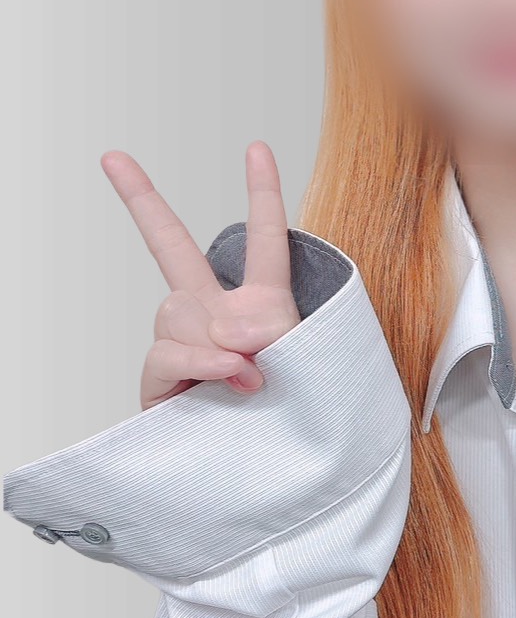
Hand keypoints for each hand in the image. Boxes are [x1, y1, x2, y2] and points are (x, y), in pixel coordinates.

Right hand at [100, 141, 301, 410]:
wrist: (274, 469)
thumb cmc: (299, 410)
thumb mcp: (300, 356)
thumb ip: (263, 328)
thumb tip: (221, 328)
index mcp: (262, 300)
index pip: (264, 239)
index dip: (263, 191)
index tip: (257, 148)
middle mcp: (215, 312)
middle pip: (171, 246)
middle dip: (140, 198)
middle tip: (112, 157)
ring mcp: (184, 342)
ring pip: (180, 308)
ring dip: (218, 340)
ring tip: (251, 376)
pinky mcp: (161, 378)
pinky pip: (169, 350)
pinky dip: (201, 361)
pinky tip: (225, 378)